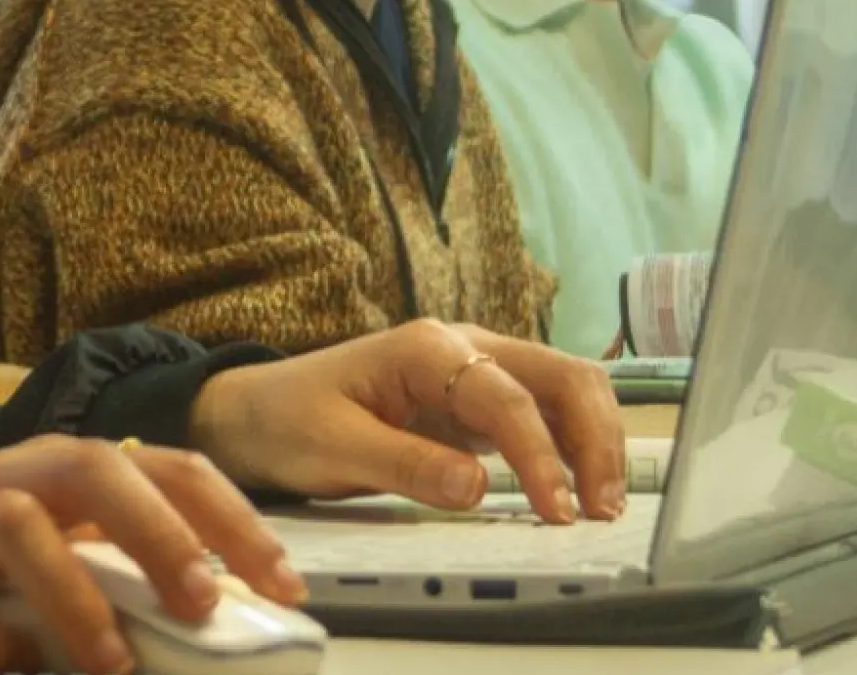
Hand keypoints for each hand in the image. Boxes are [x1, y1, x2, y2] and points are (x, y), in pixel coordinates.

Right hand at [0, 435, 302, 674]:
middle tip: (204, 604)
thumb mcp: (32, 571)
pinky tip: (4, 671)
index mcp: (50, 476)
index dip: (227, 515)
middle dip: (158, 532)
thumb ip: (105, 579)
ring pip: (17, 523)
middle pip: (89, 466)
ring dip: (75, 598)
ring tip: (112, 666)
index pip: (156, 464)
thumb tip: (209, 622)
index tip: (283, 581)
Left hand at [187, 320, 628, 524]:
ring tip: (602, 503)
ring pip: (562, 389)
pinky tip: (576, 488)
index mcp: (427, 347)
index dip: (539, 456)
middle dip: (594, 438)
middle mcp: (463, 347)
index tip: (556, 510)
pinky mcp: (477, 402)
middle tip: (601, 507)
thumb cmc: (288, 420)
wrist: (254, 413)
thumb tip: (478, 486)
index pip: (507, 399)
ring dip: (593, 440)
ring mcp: (475, 370)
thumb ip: (406, 465)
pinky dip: (571, 446)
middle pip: (559, 376)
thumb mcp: (333, 447)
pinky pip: (542, 414)